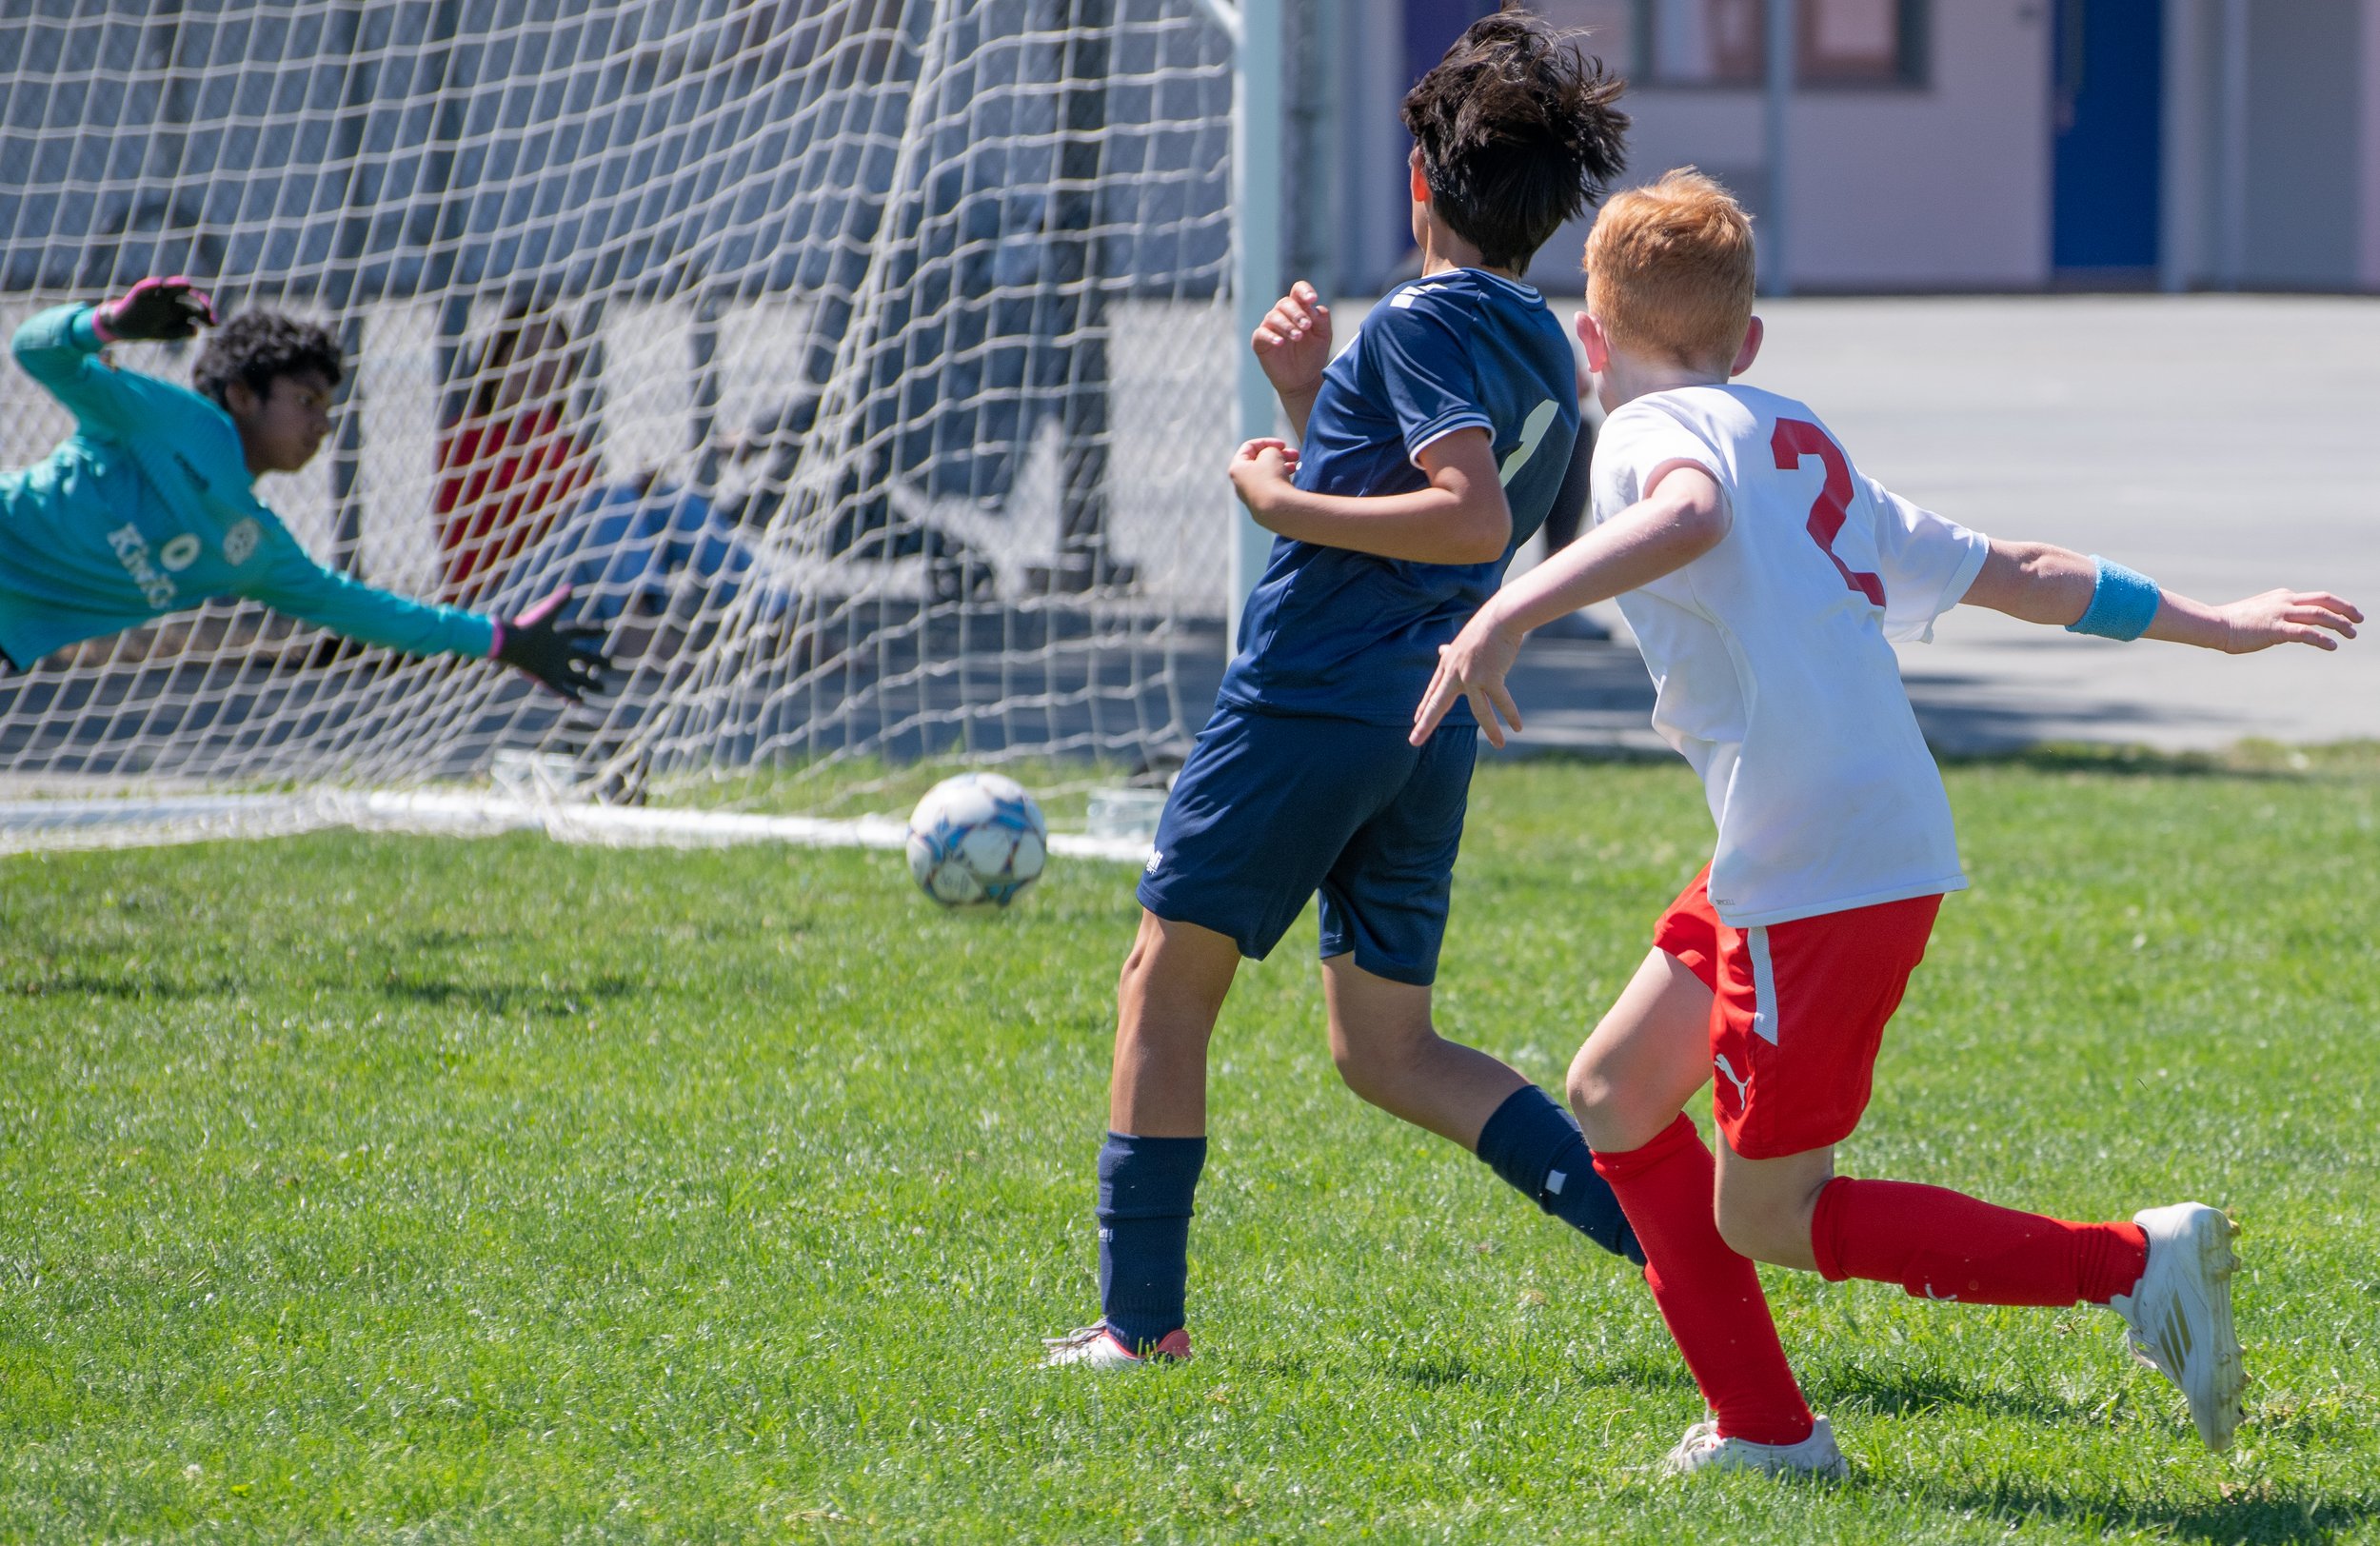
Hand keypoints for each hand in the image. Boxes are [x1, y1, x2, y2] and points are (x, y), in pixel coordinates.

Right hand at [95, 277, 216, 342]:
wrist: (122, 327)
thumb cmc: (147, 329)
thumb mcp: (166, 334)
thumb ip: (181, 332)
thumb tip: (195, 329)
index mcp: (179, 310)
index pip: (197, 309)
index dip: (207, 315)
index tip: (214, 323)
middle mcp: (171, 300)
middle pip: (188, 296)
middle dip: (199, 300)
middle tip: (207, 309)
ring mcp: (156, 295)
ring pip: (170, 287)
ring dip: (177, 285)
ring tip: (186, 284)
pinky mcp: (140, 293)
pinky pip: (147, 287)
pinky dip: (152, 285)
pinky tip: (159, 283)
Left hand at [492, 586, 617, 702]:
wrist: (508, 644)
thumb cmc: (526, 628)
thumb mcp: (546, 615)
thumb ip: (559, 603)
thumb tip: (572, 587)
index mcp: (558, 636)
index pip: (578, 632)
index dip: (590, 630)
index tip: (604, 627)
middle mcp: (558, 652)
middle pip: (582, 657)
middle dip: (596, 661)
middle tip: (610, 665)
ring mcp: (553, 667)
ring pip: (575, 676)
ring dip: (588, 683)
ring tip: (602, 688)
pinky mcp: (546, 679)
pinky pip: (562, 689)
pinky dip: (572, 696)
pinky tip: (582, 701)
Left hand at [1227, 437, 1298, 523]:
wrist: (1277, 509)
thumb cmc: (1271, 477)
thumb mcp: (1272, 453)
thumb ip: (1270, 450)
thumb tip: (1271, 458)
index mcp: (1237, 468)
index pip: (1249, 447)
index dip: (1267, 442)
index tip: (1284, 445)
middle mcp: (1240, 483)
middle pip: (1259, 461)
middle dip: (1278, 455)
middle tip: (1295, 455)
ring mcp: (1250, 496)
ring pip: (1266, 475)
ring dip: (1281, 467)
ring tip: (1295, 467)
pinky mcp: (1261, 506)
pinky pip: (1270, 489)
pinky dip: (1280, 481)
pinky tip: (1292, 480)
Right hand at [1252, 281, 1330, 401]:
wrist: (1303, 380)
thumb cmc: (1313, 354)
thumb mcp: (1323, 336)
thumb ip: (1322, 320)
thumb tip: (1314, 308)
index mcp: (1299, 309)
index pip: (1298, 290)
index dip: (1304, 291)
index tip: (1312, 299)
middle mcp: (1283, 314)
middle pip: (1285, 303)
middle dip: (1297, 313)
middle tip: (1307, 326)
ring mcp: (1270, 327)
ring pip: (1273, 316)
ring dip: (1287, 325)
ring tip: (1298, 337)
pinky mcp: (1260, 341)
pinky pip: (1261, 333)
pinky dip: (1271, 336)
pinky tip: (1281, 342)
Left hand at [1412, 605, 1526, 747]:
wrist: (1502, 617)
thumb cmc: (1487, 626)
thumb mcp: (1464, 640)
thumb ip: (1453, 651)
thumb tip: (1441, 649)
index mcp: (1448, 663)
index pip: (1434, 689)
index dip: (1425, 706)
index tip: (1416, 719)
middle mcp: (1455, 672)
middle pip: (1438, 703)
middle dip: (1425, 724)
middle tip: (1413, 741)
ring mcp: (1471, 676)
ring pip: (1478, 710)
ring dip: (1492, 729)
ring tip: (1499, 745)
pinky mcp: (1490, 677)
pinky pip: (1501, 702)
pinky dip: (1511, 715)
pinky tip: (1517, 727)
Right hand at [2205, 589, 2360, 652]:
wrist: (2214, 625)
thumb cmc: (2232, 623)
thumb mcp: (2259, 614)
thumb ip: (2276, 618)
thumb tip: (2288, 630)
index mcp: (2282, 596)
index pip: (2316, 598)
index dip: (2335, 605)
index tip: (2346, 614)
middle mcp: (2285, 600)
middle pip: (2325, 601)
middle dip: (2345, 609)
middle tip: (2359, 619)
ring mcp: (2281, 613)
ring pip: (2320, 615)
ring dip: (2340, 624)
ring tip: (2351, 635)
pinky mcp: (2276, 628)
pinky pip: (2306, 632)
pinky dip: (2322, 639)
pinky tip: (2332, 646)